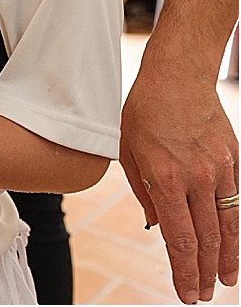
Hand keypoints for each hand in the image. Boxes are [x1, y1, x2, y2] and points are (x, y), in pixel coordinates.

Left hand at [119, 56, 238, 303]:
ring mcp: (219, 169)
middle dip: (203, 272)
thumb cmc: (143, 111)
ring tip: (224, 280)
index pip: (178, 237)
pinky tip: (230, 242)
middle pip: (205, 237)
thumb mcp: (128, 152)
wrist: (177, 75)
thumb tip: (158, 227)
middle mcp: (196, 178)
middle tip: (204, 295)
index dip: (183, 270)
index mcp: (165, 178)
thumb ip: (143, 192)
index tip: (187, 293)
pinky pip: (235, 200)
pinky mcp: (233, 160)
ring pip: (227, 224)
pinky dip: (234, 225)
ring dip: (226, 256)